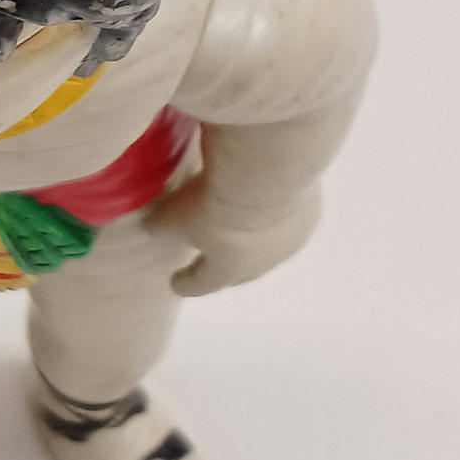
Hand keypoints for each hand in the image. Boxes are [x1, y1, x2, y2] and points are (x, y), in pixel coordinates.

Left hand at [149, 176, 322, 297]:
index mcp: (225, 269)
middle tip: (213, 260)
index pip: (201, 283)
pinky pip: (290, 220)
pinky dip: (278, 215)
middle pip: (241, 273)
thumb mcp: (173, 213)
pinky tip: (271, 200)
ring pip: (269, 248)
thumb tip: (151, 227)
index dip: (188, 283)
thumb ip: (160, 224)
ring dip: (256, 241)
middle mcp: (261, 263)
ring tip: (246, 228)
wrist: (266, 176)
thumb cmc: (213, 203)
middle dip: (226, 269)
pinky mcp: (308, 217)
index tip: (176, 283)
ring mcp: (288, 242)